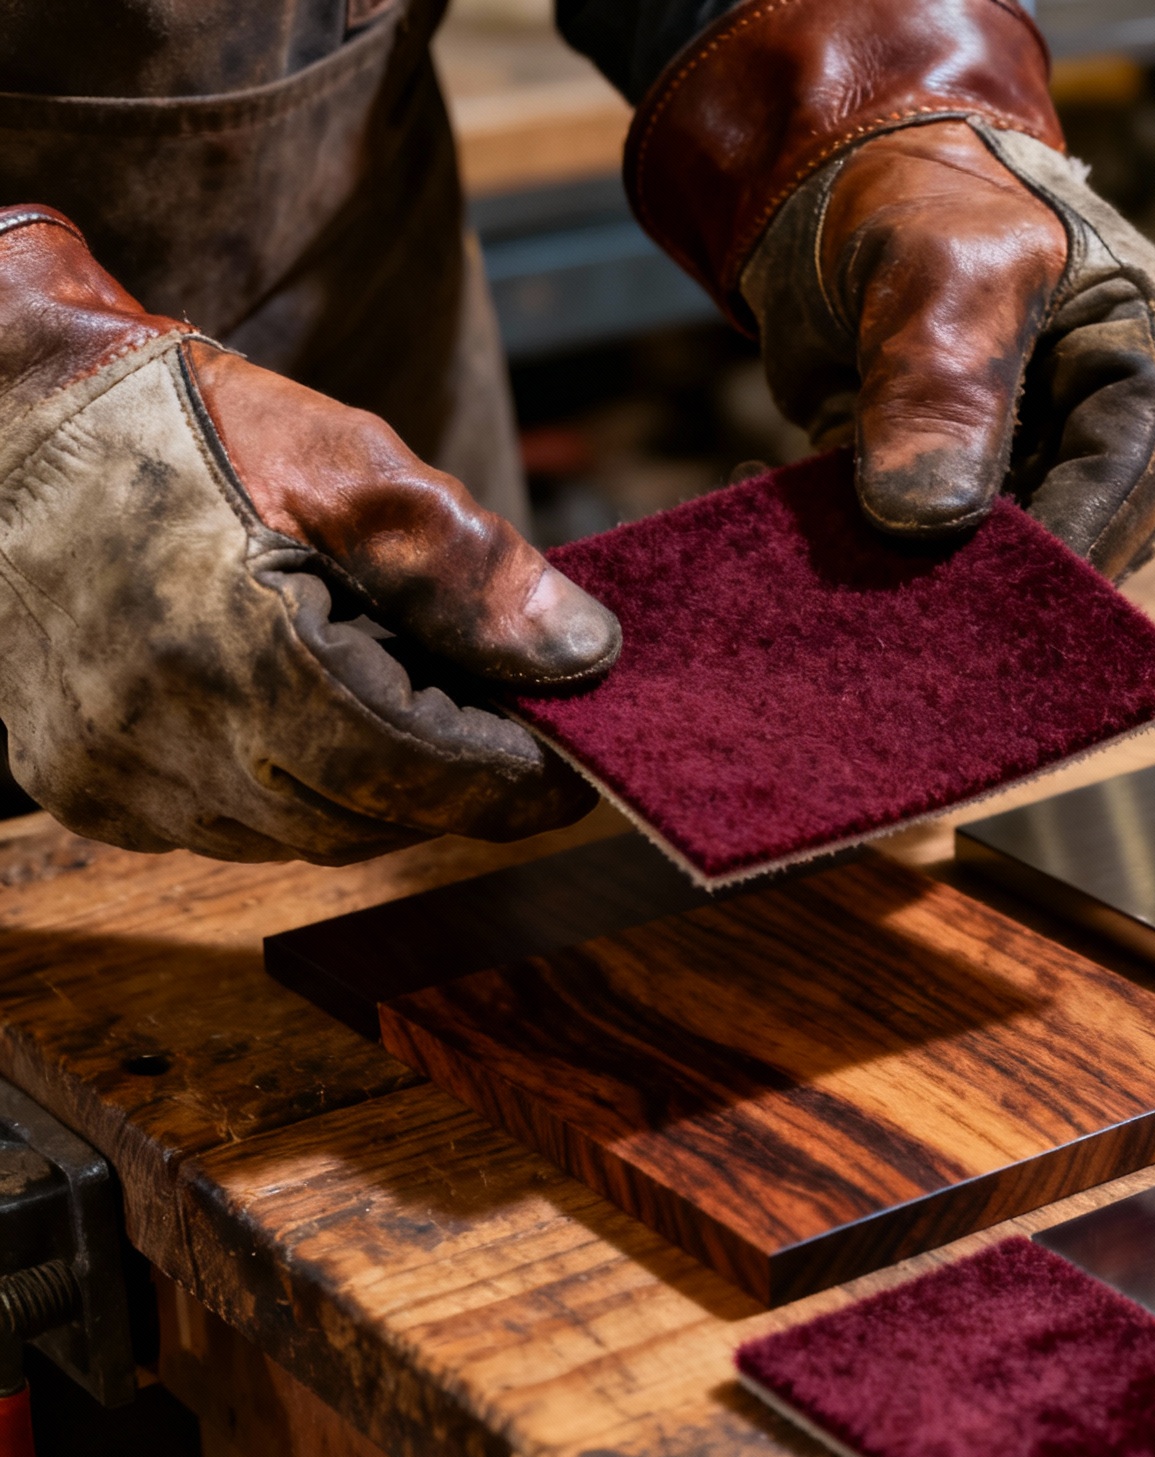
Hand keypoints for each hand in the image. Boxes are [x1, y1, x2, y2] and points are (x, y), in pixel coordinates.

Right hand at [0, 207, 616, 864]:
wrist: (8, 411)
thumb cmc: (183, 421)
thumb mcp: (350, 464)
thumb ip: (472, 569)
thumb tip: (584, 654)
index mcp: (233, 656)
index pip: (422, 772)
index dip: (516, 777)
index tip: (578, 763)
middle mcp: (163, 740)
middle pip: (374, 814)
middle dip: (453, 774)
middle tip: (504, 717)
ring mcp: (116, 775)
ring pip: (308, 832)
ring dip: (378, 785)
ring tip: (403, 694)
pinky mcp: (86, 789)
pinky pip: (236, 827)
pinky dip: (298, 788)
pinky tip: (311, 715)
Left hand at [744, 121, 1154, 582]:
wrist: (828, 189)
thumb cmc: (916, 194)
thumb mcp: (935, 267)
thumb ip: (937, 388)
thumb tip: (926, 522)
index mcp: (1143, 349)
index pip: (1134, 466)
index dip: (1076, 540)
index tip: (996, 596)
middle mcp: (1097, 426)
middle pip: (1077, 532)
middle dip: (992, 575)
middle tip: (900, 597)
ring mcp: (1026, 471)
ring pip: (996, 561)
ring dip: (912, 571)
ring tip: (823, 547)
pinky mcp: (950, 503)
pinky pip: (916, 556)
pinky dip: (850, 548)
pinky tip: (764, 504)